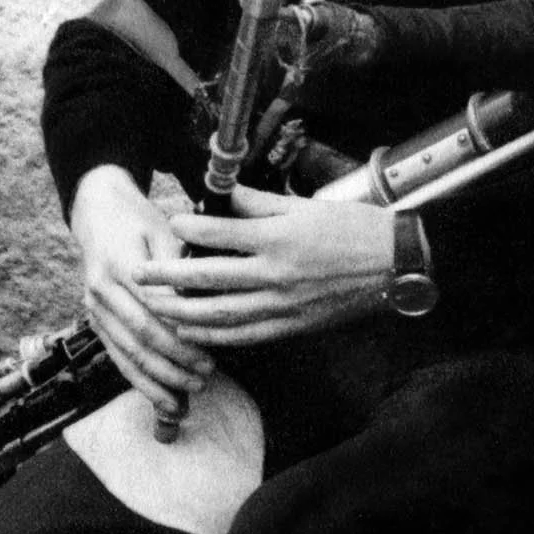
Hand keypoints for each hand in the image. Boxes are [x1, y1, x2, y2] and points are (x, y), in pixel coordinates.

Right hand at [67, 165, 216, 420]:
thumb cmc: (138, 222)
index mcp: (118, 264)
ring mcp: (95, 308)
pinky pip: (118, 357)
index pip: (153, 308)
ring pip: (127, 353)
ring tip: (187, 395)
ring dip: (157, 379)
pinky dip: (140, 381)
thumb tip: (198, 300)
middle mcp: (101, 290)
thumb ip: (176, 264)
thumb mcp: (161, 230)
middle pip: (140, 335)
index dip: (180, 334)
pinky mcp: (96, 321)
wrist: (98, 216)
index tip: (209, 352)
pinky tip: (163, 399)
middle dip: (174, 362)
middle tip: (206, 375)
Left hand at [134, 184, 395, 346]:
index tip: (169, 223)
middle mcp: (276, 274)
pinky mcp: (293, 326)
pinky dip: (215, 336)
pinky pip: (246, 336)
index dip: (189, 229)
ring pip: (221, 315)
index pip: (220, 235)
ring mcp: (284, 304)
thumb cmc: (352, 229)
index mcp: (278, 238)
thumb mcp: (304, 207)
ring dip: (183, 313)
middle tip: (138, 275)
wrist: (395, 264)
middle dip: (168, 278)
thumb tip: (222, 196)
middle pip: (209, 279)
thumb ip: (259, 204)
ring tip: (155, 308)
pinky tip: (192, 332)